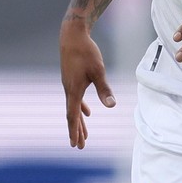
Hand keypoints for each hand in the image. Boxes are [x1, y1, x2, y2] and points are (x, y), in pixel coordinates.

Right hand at [59, 21, 115, 147]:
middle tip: (80, 147)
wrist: (72, 35)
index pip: (73, 116)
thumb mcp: (98, 71)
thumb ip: (104, 89)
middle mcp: (69, 90)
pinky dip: (81, 107)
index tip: (75, 145)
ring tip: (84, 134)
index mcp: (74, 91)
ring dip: (79, 122)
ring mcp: (69, 85)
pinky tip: (87, 112)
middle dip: (77, 131)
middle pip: (72, 116)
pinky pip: (75, 98)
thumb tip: (112, 106)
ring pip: (74, 107)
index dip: (74, 131)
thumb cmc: (86, 52)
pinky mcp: (71, 79)